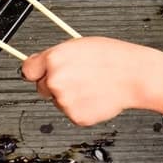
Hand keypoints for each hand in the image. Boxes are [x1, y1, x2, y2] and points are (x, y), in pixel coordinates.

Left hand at [22, 37, 157, 124]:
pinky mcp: (76, 117)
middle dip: (54, 84)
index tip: (38, 73)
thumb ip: (57, 56)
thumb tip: (42, 63)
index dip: (35, 71)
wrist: (134, 76)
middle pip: (41, 87)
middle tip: (75, 79)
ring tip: (90, 85)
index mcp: (54, 58)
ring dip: (69, 96)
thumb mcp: (78, 45)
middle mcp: (56, 80)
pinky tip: (95, 96)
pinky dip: (81, 108)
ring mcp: (65, 100)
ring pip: (58, 101)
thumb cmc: (112, 57)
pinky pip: (72, 113)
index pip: (27, 70)